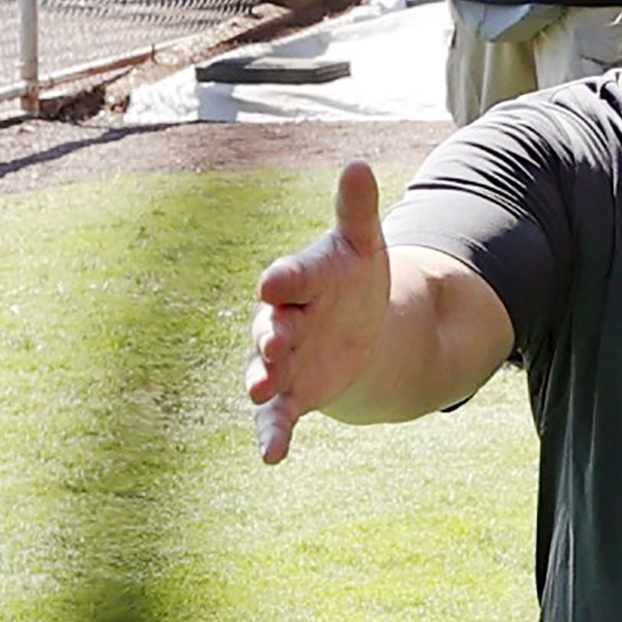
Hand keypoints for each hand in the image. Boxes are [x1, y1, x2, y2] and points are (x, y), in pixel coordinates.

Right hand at [248, 161, 392, 464]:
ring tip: (261, 392)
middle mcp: (282, 320)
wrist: (353, 330)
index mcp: (299, 281)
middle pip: (270, 326)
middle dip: (271, 334)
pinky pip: (275, 417)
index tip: (275, 281)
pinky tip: (271, 457)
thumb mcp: (361, 247)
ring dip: (260, 381)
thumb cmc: (352, 281)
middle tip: (274, 343)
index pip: (289, 278)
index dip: (283, 280)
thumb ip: (356, 212)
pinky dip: (272, 435)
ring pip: (263, 372)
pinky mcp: (290, 395)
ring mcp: (282, 361)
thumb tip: (357, 164)